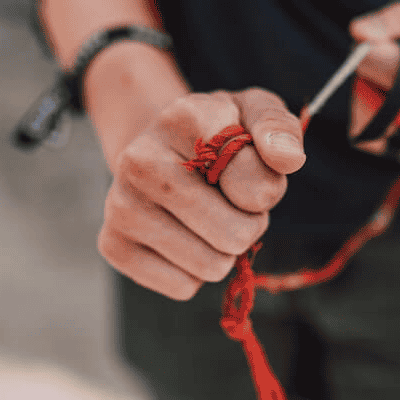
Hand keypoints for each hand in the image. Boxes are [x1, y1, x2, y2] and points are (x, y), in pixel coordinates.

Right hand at [98, 88, 305, 300]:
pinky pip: (182, 286)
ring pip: (210, 266)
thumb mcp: (253, 113)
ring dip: (223, 251)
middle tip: (229, 201)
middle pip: (235, 235)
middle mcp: (141, 159)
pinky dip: (193, 272)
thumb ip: (279, 128)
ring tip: (206, 216)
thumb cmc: (217, 134)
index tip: (246, 170)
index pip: (255, 185)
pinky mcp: (112, 244)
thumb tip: (288, 158)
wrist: (159, 148)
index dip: (267, 189)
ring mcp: (120, 204)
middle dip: (248, 225)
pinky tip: (181, 236)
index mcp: (182, 117)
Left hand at [348, 0, 399, 184]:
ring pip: (377, 135)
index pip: (399, 79)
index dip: (372, 58)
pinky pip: (389, 148)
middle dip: (369, 86)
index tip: (367, 44)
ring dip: (378, 107)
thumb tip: (357, 32)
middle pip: (379, 115)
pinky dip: (392, 127)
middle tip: (384, 65)